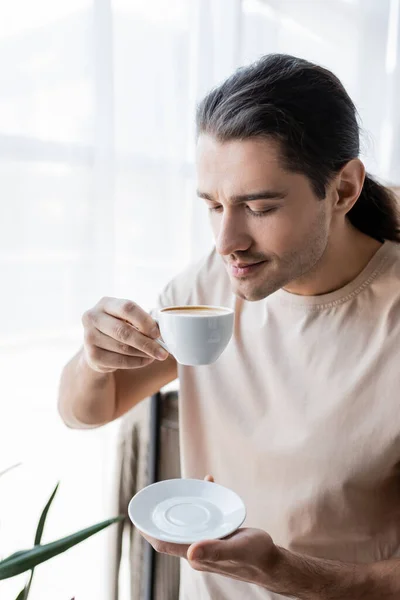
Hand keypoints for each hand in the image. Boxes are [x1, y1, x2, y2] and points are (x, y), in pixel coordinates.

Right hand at [81, 297, 167, 372]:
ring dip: (143, 354)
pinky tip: (145, 360)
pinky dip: (136, 362)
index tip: (158, 333)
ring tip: (155, 355)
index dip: (145, 321)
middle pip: (124, 331)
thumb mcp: (129, 319)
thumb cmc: (120, 327)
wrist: (98, 347)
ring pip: (123, 348)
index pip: (127, 308)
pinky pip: (119, 361)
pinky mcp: (91, 356)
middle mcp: (92, 318)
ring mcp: (89, 337)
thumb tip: (162, 333)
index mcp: (105, 303)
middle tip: (163, 352)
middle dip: (147, 343)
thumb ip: (144, 321)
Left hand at [139, 476, 277, 588]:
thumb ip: (215, 551)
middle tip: (155, 492)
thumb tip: (190, 552)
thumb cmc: (256, 556)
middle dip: (161, 514)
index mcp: (196, 556)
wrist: (272, 562)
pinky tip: (209, 482)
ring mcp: (206, 543)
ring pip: (187, 522)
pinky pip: (203, 517)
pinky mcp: (217, 536)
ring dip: (182, 505)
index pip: (163, 542)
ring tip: (182, 483)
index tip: (137, 515)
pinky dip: (203, 500)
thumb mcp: (236, 549)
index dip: (148, 530)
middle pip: (171, 531)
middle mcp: (197, 550)